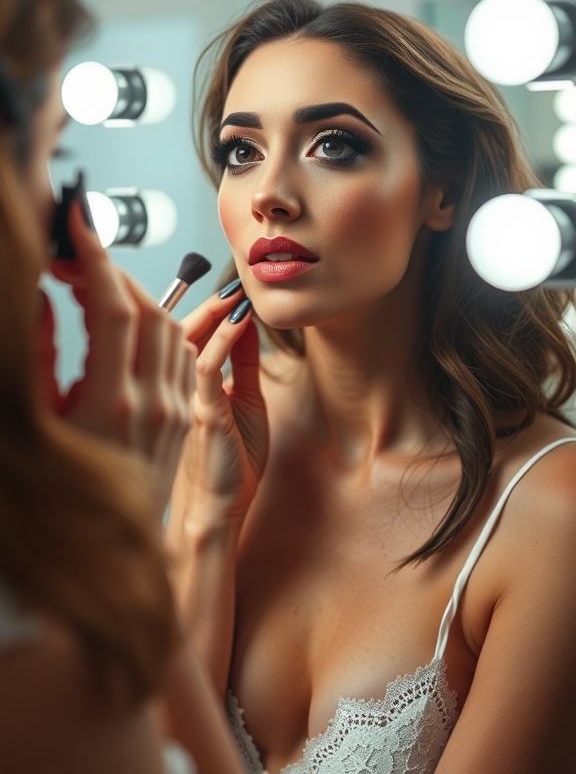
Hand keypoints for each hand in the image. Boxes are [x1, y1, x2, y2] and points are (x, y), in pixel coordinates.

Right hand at [48, 201, 195, 506]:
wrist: (101, 557)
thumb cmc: (60, 496)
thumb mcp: (39, 422)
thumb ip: (40, 357)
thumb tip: (39, 300)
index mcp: (112, 403)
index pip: (114, 308)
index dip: (96, 260)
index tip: (77, 226)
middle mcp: (152, 404)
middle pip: (148, 310)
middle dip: (111, 271)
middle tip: (73, 256)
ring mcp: (173, 413)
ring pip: (170, 329)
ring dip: (136, 294)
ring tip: (97, 281)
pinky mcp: (183, 420)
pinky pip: (181, 356)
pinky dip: (159, 325)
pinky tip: (131, 319)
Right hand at [178, 287, 268, 520]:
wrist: (224, 506)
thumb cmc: (233, 459)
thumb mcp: (246, 399)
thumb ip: (244, 363)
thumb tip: (248, 323)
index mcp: (189, 382)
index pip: (189, 332)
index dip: (207, 306)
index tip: (233, 288)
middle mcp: (180, 386)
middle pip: (180, 329)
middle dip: (204, 302)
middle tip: (234, 284)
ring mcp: (188, 398)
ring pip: (186, 342)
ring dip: (212, 313)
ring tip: (235, 296)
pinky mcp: (202, 413)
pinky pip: (206, 368)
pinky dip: (222, 340)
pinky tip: (238, 323)